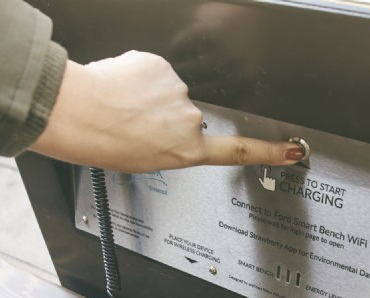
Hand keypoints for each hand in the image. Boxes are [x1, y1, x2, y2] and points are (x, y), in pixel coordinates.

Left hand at [31, 51, 302, 172]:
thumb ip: (168, 145)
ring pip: (168, 90)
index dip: (269, 151)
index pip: (238, 150)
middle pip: (188, 114)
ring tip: (122, 106)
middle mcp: (190, 121)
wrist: (76, 114)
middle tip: (134, 123)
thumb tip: (165, 127)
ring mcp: (178, 91)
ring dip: (149, 94)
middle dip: (164, 115)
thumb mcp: (144, 160)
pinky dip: (138, 75)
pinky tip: (121, 87)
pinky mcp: (162, 65)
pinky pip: (154, 69)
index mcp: (187, 150)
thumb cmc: (103, 143)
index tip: (293, 151)